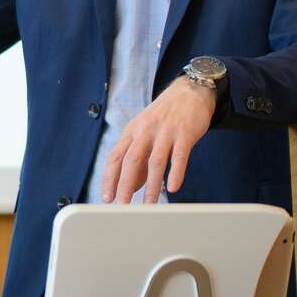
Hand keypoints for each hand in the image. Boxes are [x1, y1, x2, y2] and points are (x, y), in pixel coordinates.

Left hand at [102, 79, 216, 202]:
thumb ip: (139, 157)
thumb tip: (132, 185)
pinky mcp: (185, 133)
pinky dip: (176, 172)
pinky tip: (173, 187)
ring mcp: (165, 131)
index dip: (109, 178)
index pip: (115, 157)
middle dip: (125, 185)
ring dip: (152, 186)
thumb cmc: (165, 115)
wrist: (189, 91)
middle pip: (131, 160)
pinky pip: (180, 156)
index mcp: (132, 131)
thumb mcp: (145, 131)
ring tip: (149, 205)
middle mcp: (145, 131)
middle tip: (123, 205)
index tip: (107, 197)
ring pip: (155, 162)